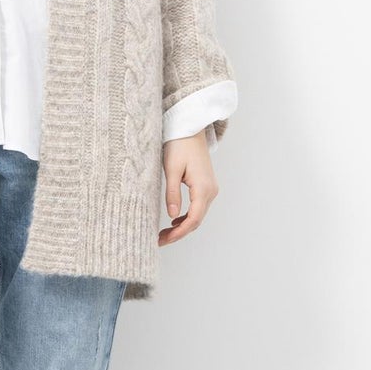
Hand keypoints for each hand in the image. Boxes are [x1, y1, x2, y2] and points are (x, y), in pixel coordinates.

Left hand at [158, 129, 218, 246]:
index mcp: (203, 188)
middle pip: (196, 220)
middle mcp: (211, 191)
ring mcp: (210, 189)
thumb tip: (172, 216)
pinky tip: (174, 221)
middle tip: (159, 240)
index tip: (163, 240)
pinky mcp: (206, 186)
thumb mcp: (171, 170)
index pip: (193, 219)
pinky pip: (198, 207)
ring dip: (183, 226)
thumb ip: (172, 193)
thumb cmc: (179, 145)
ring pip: (198, 215)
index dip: (178, 233)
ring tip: (164, 234)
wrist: (190, 129)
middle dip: (179, 233)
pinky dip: (187, 217)